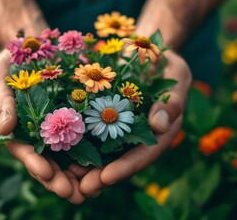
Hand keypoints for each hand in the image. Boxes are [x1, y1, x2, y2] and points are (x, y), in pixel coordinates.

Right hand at [0, 50, 86, 203]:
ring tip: (93, 190)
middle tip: (75, 194)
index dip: (35, 164)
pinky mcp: (74, 122)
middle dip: (59, 180)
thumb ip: (1, 99)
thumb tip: (5, 127)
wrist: (36, 47)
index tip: (48, 174)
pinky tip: (104, 168)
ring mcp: (57, 130)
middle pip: (47, 162)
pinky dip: (91, 157)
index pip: (24, 151)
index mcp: (17, 129)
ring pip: (66, 159)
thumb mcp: (1, 74)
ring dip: (77, 177)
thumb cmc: (12, 61)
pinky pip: (83, 142)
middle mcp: (37, 135)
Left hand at [77, 50, 191, 195]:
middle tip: (81, 188)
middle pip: (121, 160)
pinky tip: (59, 152)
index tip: (107, 177)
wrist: (147, 48)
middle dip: (101, 176)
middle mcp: (140, 134)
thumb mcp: (177, 76)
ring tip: (65, 178)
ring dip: (86, 166)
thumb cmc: (167, 63)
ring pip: (104, 152)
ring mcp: (121, 127)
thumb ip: (172, 102)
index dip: (126, 167)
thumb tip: (159, 125)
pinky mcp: (104, 115)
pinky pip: (91, 132)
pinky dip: (77, 144)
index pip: (145, 154)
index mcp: (161, 132)